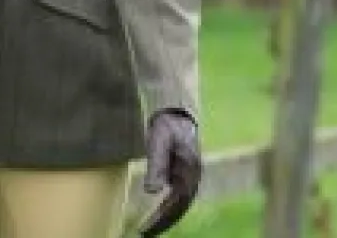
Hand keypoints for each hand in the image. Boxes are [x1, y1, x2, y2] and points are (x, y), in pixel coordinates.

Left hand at [139, 110, 201, 236]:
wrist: (175, 111)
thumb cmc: (167, 125)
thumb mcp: (159, 141)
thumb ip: (157, 165)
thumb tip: (152, 192)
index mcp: (190, 172)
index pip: (177, 203)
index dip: (162, 218)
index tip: (146, 228)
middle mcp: (192, 177)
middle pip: (180, 207)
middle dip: (163, 222)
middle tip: (144, 234)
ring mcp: (188, 176)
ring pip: (179, 204)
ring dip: (166, 218)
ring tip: (148, 229)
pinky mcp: (182, 174)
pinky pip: (176, 196)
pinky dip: (167, 208)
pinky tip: (156, 213)